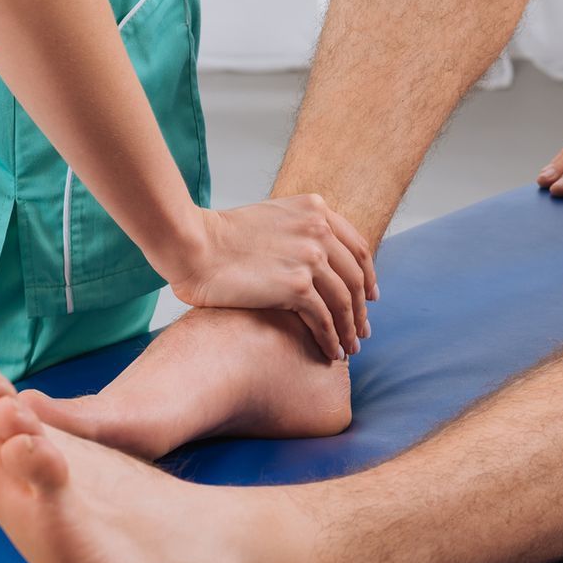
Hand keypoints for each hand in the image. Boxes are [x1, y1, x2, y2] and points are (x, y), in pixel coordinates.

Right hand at [156, 196, 376, 359]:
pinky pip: (324, 319)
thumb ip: (299, 230)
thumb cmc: (219, 237)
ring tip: (350, 348)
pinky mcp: (296, 286)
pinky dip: (331, 339)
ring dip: (350, 328)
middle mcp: (319, 230)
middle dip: (362, 308)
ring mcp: (310, 257)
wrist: (192, 245)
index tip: (371, 296)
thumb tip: (316, 259)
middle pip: (355, 276)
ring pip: (344, 301)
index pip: (357, 247)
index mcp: (316, 209)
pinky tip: (331, 353)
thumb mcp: (271, 217)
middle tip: (363, 330)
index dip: (368, 276)